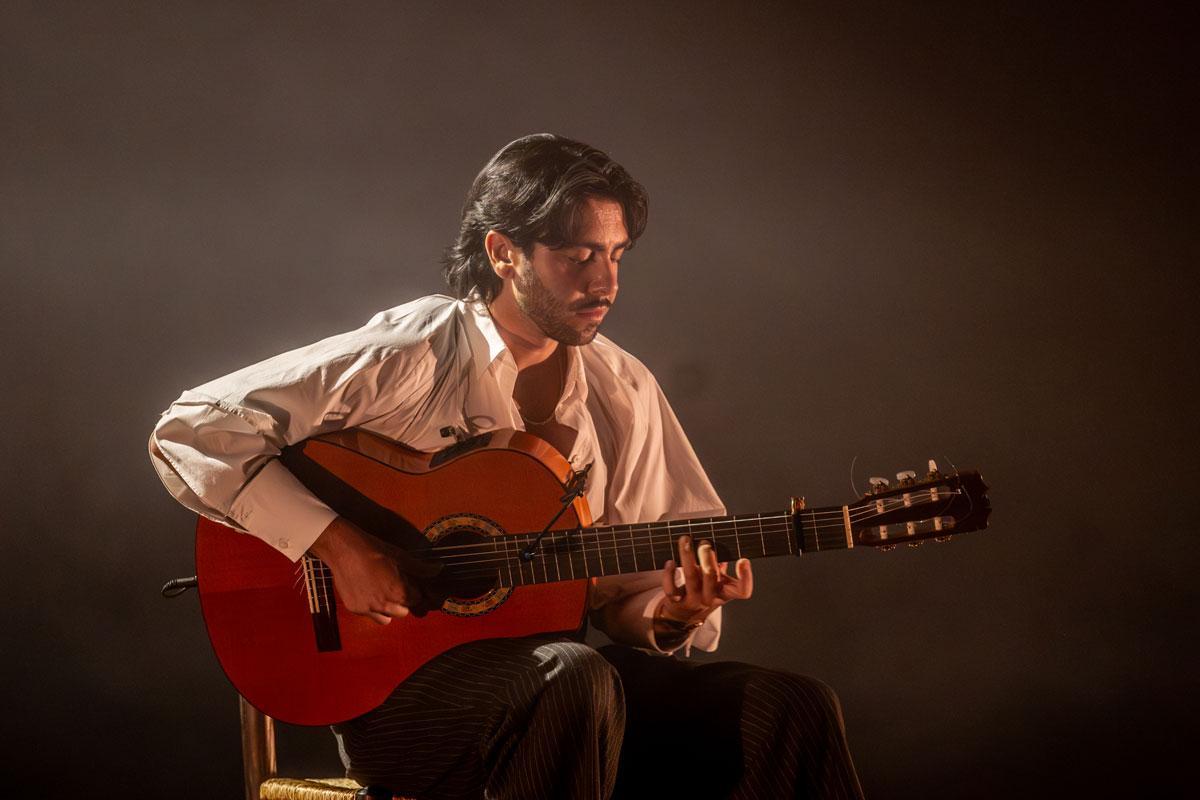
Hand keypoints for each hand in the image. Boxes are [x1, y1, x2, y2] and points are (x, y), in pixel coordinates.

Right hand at [309, 517, 439, 624]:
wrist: (344, 550)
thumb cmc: (374, 550)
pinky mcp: (355, 609)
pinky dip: (372, 608)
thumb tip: (439, 568)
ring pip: (387, 618)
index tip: (411, 585)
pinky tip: (369, 592)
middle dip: (403, 602)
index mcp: (399, 592)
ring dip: (389, 609)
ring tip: (382, 592)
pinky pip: (370, 615)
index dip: (415, 592)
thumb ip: (420, 568)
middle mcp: (385, 605)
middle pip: (403, 612)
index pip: (416, 601)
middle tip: (396, 587)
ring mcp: (369, 609)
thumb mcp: (400, 556)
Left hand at [658, 534, 753, 625]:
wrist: (685, 612)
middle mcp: (711, 597)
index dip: (746, 578)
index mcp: (726, 591)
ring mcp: (694, 600)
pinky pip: (671, 589)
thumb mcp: (717, 578)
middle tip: (704, 543)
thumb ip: (720, 561)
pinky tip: (670, 561)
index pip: (742, 591)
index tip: (743, 560)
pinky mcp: (677, 601)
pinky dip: (669, 574)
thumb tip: (718, 536)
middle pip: (711, 578)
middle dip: (707, 558)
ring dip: (687, 556)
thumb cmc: (704, 586)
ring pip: (690, 578)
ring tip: (685, 540)